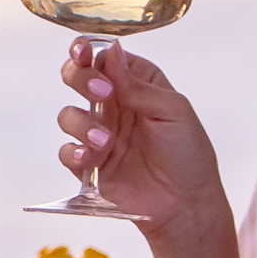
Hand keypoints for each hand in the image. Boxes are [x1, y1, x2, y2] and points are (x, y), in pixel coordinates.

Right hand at [56, 38, 228, 238]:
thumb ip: (138, 85)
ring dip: (82, 124)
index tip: (84, 53)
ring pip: (69, 114)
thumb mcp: (174, 111)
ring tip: (105, 141)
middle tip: (98, 93)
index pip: (105, 57)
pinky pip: (66, 152)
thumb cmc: (189, 155)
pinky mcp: (89, 164)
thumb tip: (111, 53)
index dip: (89, 52)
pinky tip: (90, 158)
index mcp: (137, 84)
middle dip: (79, 79)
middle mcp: (114, 105)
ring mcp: (99, 134)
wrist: (186, 205)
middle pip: (78, 77)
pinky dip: (73, 152)